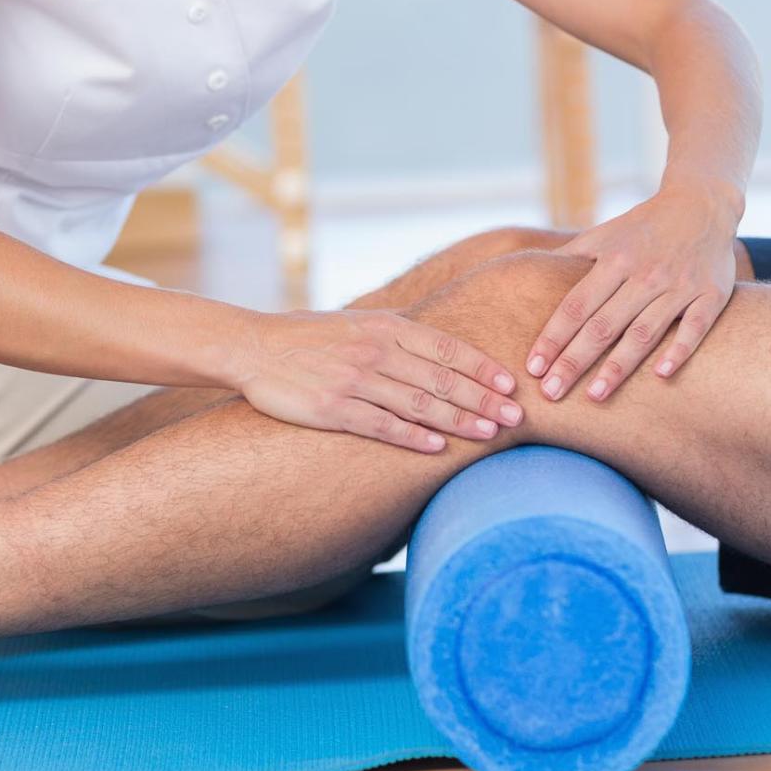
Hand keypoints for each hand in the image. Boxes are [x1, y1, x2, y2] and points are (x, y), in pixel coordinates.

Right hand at [233, 310, 522, 452]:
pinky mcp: (333, 409)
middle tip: (516, 418)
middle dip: (483, 399)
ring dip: (459, 421)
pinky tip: (438, 449)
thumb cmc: (309, 336)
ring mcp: (354, 380)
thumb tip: (440, 349)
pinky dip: (413, 437)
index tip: (510, 385)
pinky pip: (382, 425)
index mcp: (385, 326)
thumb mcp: (357, 322)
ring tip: (490, 435)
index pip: (447, 347)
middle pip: (442, 378)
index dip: (482, 367)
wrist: (253, 347)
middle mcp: (375, 351)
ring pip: (419, 403)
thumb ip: (396, 334)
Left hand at [527, 185, 739, 401]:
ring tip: (594, 396)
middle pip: (603, 325)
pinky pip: (694, 327)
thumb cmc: (643, 228)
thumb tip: (525, 275)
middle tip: (550, 394)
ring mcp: (679, 285)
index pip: (575, 306)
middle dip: (574, 361)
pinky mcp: (711, 294)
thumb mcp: (604, 235)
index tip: (533, 368)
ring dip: (618, 366)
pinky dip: (679, 350)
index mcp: (614, 260)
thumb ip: (570, 258)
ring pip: (644, 332)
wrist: (702, 204)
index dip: (553, 338)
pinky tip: (660, 375)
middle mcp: (644, 274)